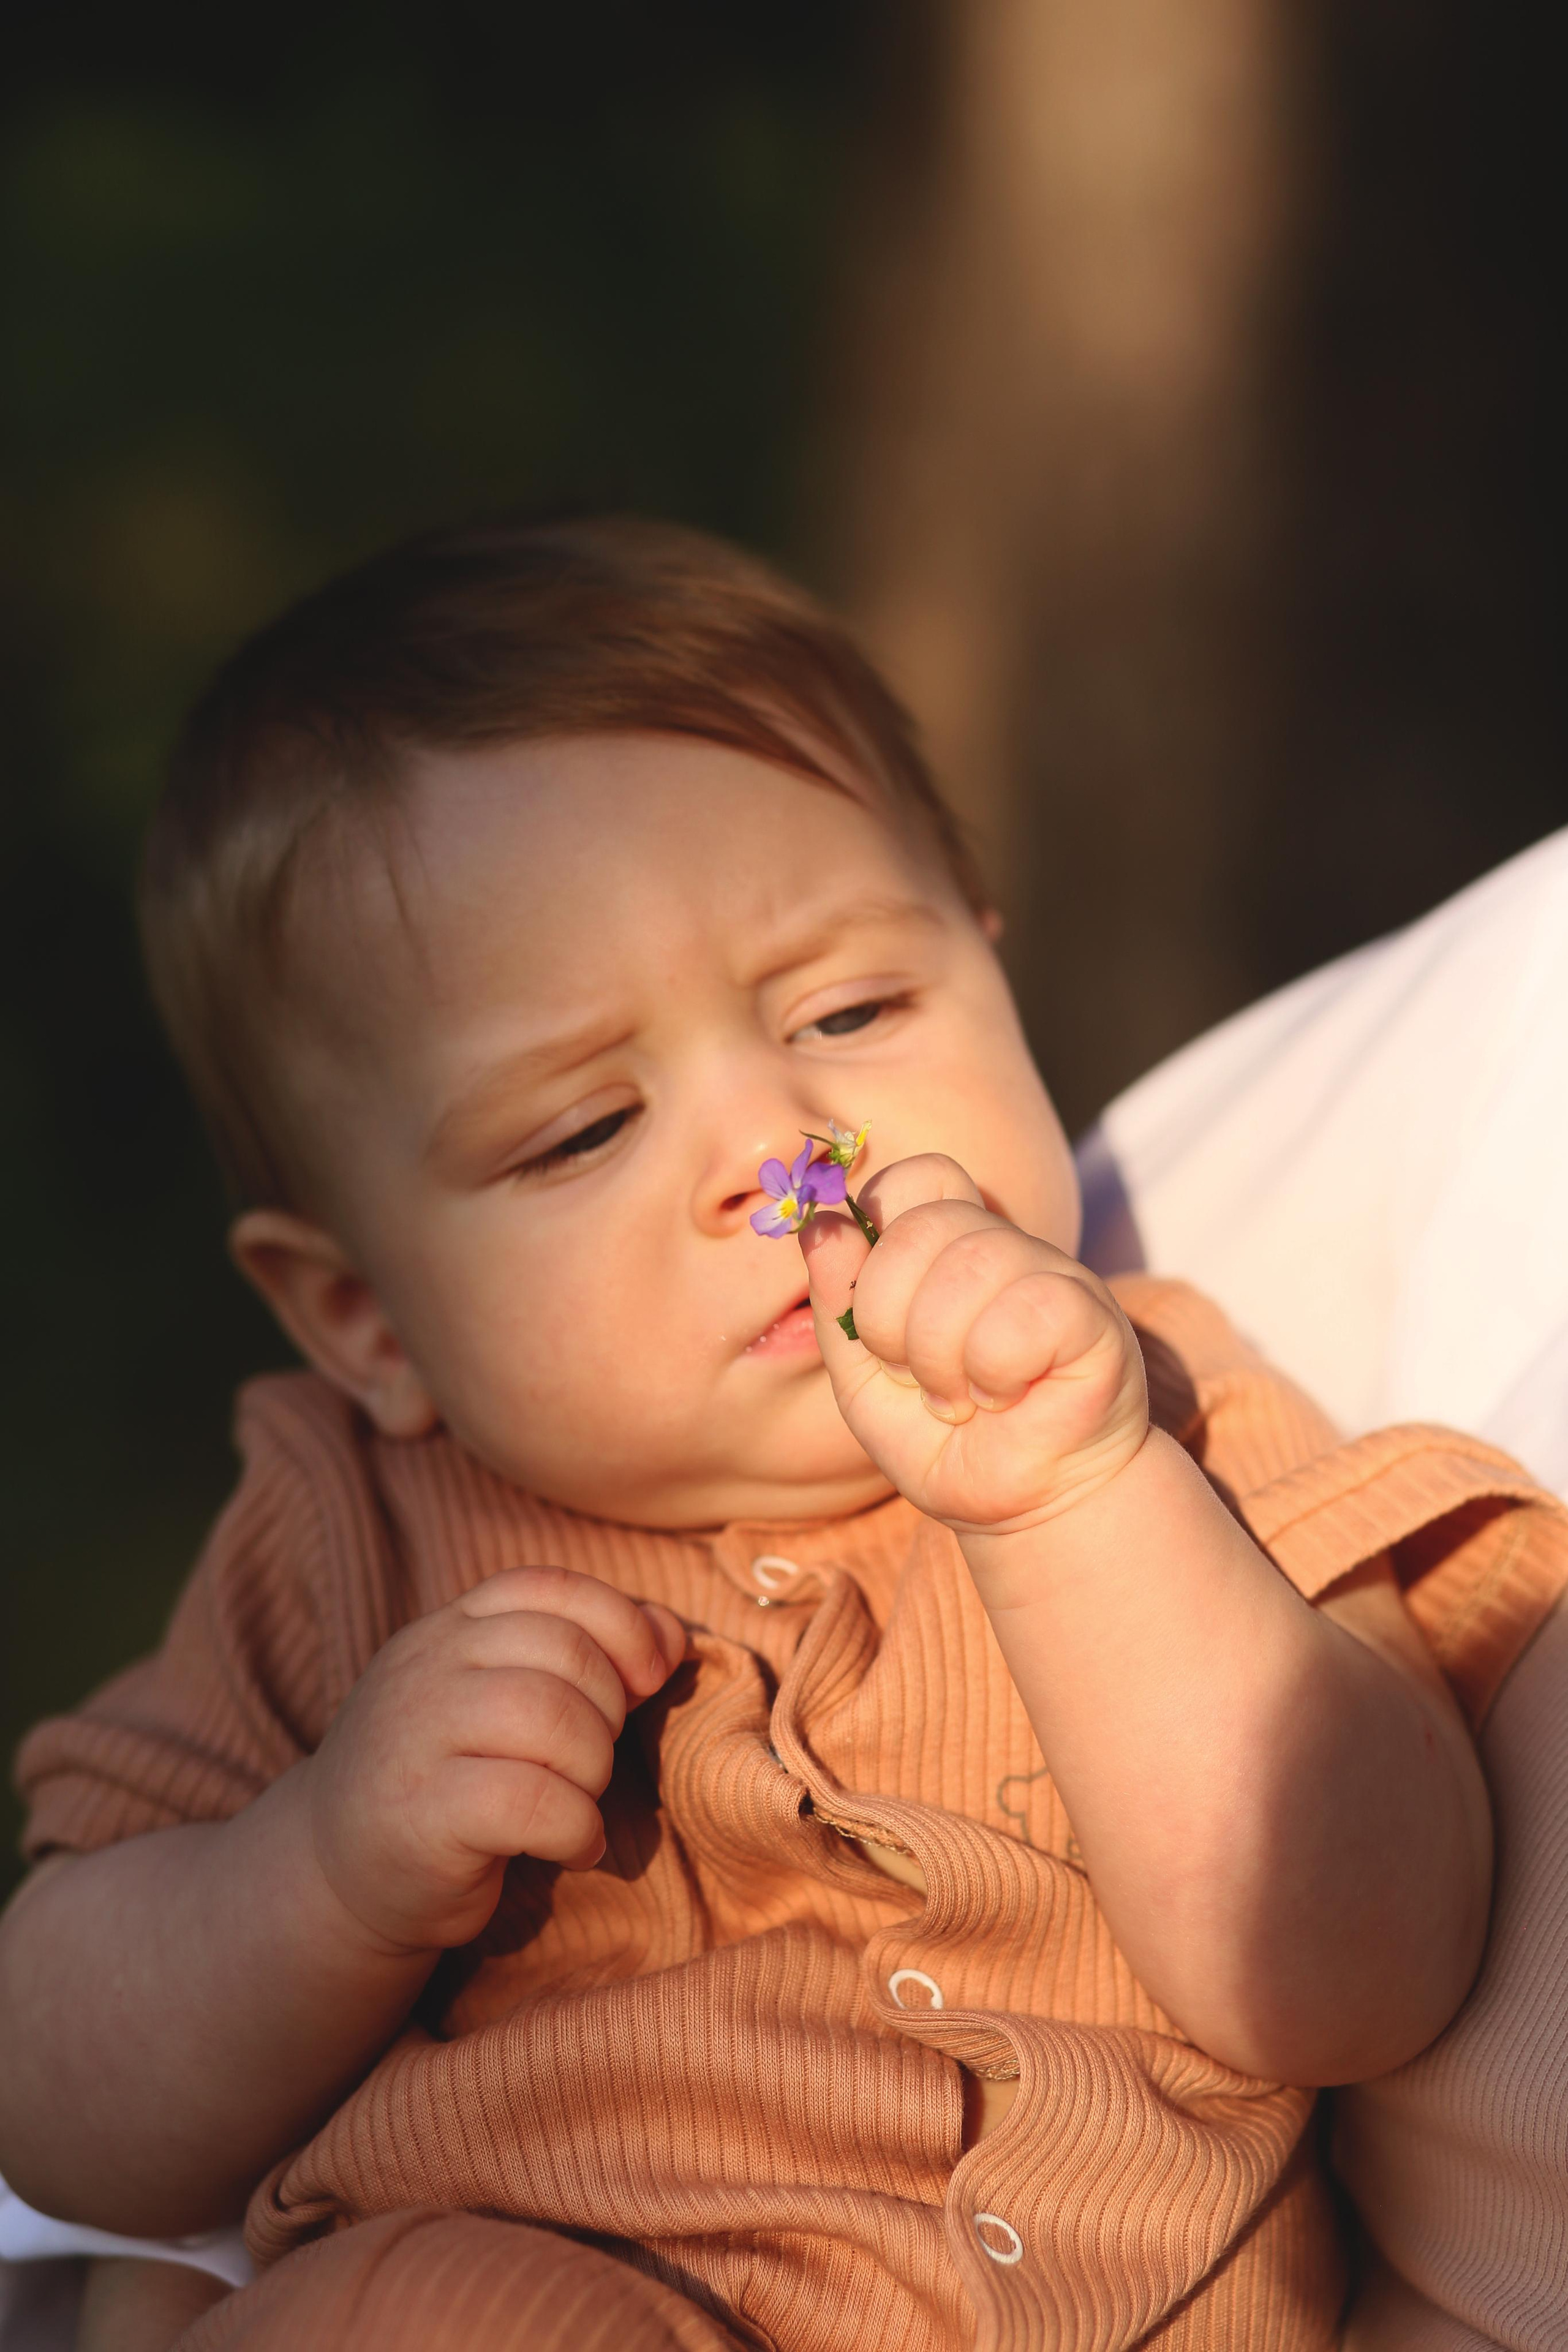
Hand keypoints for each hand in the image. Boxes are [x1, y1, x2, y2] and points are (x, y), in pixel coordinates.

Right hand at [304, 1568, 684, 1955]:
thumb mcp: (505, 1700)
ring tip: (581, 1802)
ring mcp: (415, 1737)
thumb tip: (672, 1635)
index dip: (618, 1622)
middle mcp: (426, 1669)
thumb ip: (585, 1656)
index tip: (647, 1677)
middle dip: (608, 1709)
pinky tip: (574, 1847)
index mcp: (449, 1630)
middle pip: (562, 1651)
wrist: (335, 1876)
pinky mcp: (420, 1814)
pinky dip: (576, 1828)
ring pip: (549, 1717)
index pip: (546, 1587)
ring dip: (592, 1768)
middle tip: (593, 1762)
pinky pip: (531, 1801)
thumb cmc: (449, 1781)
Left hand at [801, 1154, 1146, 1536]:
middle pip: (922, 1225)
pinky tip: (1008, 1398)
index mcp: (950, 1246)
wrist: (1025, 1509)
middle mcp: (1004, 1245)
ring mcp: (1054, 1271)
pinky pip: (1023, 1312)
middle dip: (892, 1322)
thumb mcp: (862, 1378)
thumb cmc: (946, 1442)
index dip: (877, 1241)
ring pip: (970, 1266)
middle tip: (919, 1380)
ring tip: (963, 1398)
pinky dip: (995, 1371)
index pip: (915, 1178)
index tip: (877, 1326)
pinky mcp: (1092, 1313)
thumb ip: (838, 1303)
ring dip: (943, 1358)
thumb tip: (821, 1224)